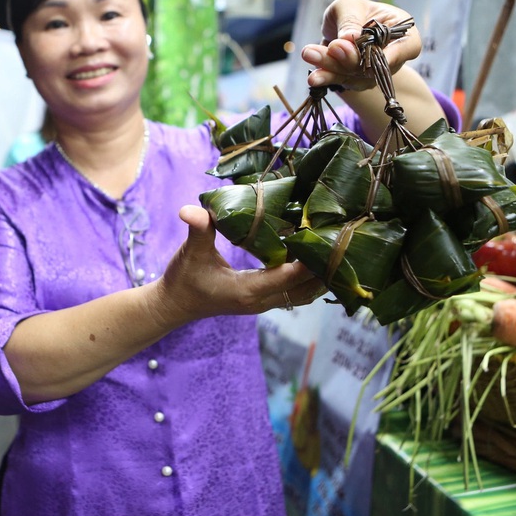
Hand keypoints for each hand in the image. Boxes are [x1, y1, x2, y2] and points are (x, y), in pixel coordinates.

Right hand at [155, 206, 326, 322]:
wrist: (176, 304)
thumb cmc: (184, 278)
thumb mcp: (190, 252)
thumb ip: (197, 229)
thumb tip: (189, 210)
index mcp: (247, 290)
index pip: (289, 277)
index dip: (310, 260)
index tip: (326, 238)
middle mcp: (261, 301)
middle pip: (306, 289)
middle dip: (323, 268)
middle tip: (339, 239)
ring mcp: (264, 303)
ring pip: (305, 294)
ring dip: (320, 275)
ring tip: (334, 248)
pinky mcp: (264, 300)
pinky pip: (296, 293)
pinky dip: (309, 279)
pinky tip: (316, 259)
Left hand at [301, 0, 421, 91]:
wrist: (340, 28)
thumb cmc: (352, 11)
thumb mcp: (349, 5)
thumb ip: (350, 19)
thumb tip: (349, 38)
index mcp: (403, 32)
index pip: (408, 47)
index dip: (392, 56)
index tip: (373, 60)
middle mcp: (393, 57)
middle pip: (375, 65)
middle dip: (351, 57)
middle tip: (333, 47)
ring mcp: (375, 74)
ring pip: (355, 76)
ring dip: (332, 67)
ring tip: (310, 55)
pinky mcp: (356, 83)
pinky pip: (342, 82)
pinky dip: (326, 76)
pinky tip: (313, 74)